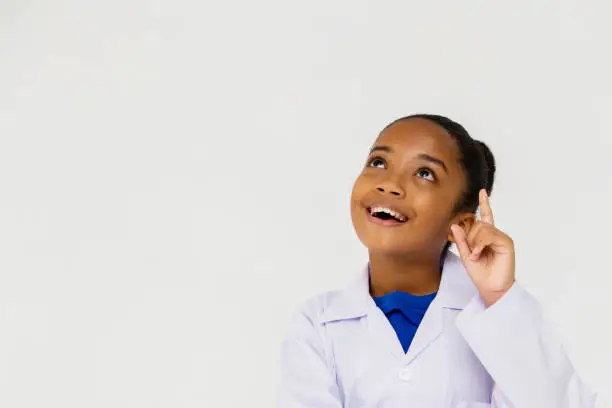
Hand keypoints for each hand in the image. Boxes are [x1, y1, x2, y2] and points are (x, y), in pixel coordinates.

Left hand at [450, 189, 514, 306]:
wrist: (490, 287)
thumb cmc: (480, 273)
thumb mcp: (465, 255)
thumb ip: (461, 240)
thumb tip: (454, 224)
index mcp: (486, 237)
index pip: (485, 216)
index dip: (484, 203)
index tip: (482, 192)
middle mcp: (495, 235)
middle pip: (478, 224)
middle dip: (470, 237)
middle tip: (472, 252)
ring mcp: (501, 238)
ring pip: (483, 228)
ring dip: (475, 242)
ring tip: (476, 255)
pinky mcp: (506, 243)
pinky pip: (490, 235)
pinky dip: (480, 244)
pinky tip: (479, 253)